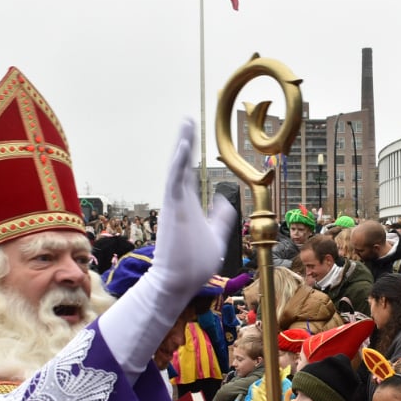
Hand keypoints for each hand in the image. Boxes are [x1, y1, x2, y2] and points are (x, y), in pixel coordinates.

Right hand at [151, 120, 236, 301]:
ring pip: (178, 168)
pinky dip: (178, 162)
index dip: (192, 157)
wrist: (179, 282)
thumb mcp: (215, 236)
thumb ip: (221, 218)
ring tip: (186, 122)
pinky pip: (175, 181)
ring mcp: (176, 204)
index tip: (193, 139)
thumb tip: (226, 201)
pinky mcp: (174, 208)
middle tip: (187, 118)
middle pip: (182, 164)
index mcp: (189, 205)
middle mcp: (180, 201)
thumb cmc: (195, 263)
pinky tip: (183, 145)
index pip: (190, 175)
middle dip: (185, 141)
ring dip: (182, 144)